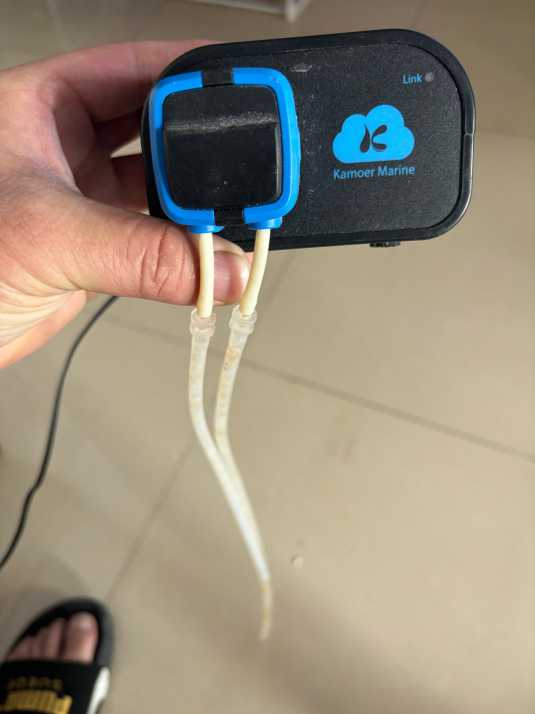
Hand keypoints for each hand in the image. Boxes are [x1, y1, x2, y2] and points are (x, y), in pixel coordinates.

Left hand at [0, 42, 249, 367]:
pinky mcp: (92, 242)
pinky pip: (150, 232)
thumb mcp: (49, 237)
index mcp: (39, 105)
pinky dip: (180, 242)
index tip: (237, 89)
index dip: (184, 73)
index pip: (128, 69)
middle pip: (152, 125)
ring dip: (191, 199)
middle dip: (198, 143)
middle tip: (243, 160)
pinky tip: (204, 247)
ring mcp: (80, 194)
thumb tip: (223, 267)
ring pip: (154, 183)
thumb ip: (142, 253)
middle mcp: (63, 144)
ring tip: (229, 207)